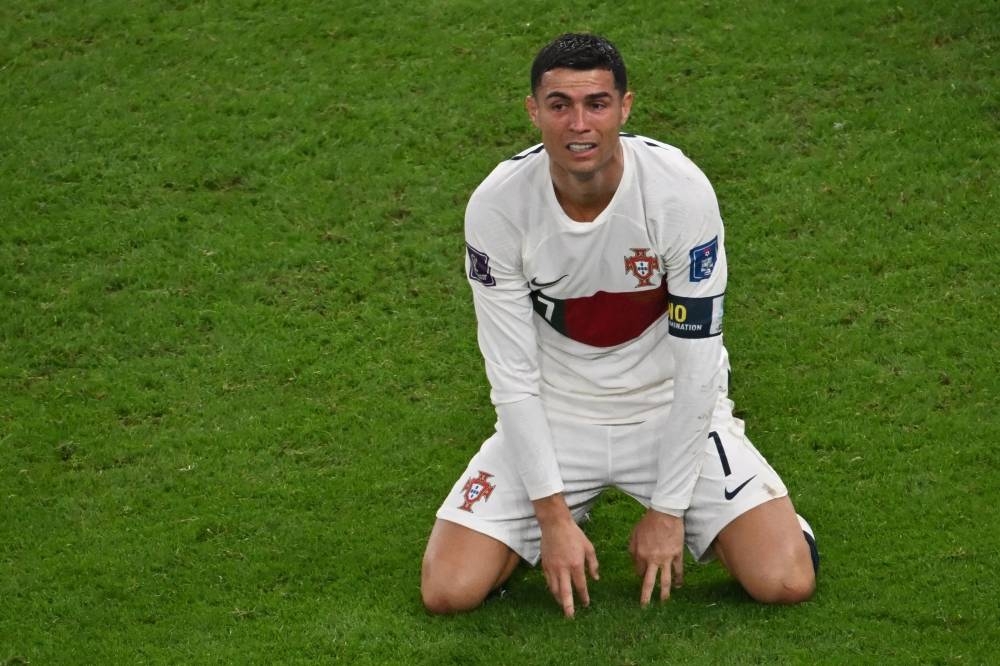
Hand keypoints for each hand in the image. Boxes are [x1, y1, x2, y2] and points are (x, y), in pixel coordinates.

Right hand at [534, 495, 599, 617]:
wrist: (555, 524)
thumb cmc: (574, 534)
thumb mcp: (589, 547)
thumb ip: (593, 564)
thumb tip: (596, 578)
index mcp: (576, 564)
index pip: (580, 586)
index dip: (584, 597)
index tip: (586, 604)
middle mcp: (563, 569)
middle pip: (565, 593)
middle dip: (568, 607)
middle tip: (570, 617)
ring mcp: (552, 568)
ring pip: (554, 589)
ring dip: (559, 599)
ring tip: (563, 606)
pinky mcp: (545, 565)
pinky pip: (548, 581)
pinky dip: (552, 589)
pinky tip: (556, 592)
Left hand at [628, 509, 684, 606]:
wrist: (664, 513)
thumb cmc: (647, 522)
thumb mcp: (634, 535)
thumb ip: (633, 550)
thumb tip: (635, 563)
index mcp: (640, 554)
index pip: (639, 571)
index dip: (640, 575)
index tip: (642, 576)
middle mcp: (652, 559)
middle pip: (649, 582)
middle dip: (646, 596)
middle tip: (644, 607)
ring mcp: (666, 558)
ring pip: (665, 581)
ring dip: (664, 594)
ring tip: (664, 603)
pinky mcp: (677, 554)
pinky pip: (678, 570)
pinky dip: (679, 579)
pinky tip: (679, 586)